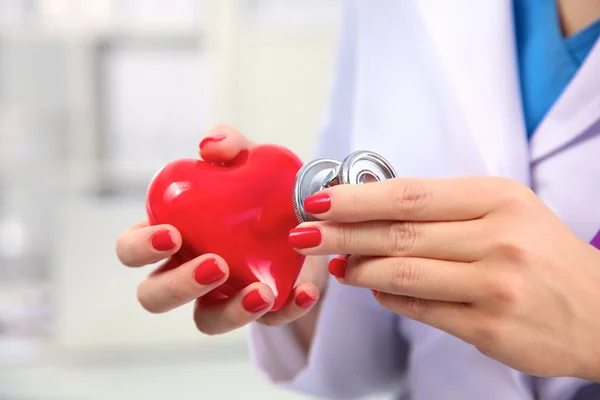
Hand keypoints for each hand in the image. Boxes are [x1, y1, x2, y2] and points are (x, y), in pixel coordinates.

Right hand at [116, 125, 327, 334]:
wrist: (311, 209)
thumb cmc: (260, 186)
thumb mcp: (249, 159)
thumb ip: (229, 145)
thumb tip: (210, 148)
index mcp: (172, 233)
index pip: (132, 250)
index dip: (141, 248)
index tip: (172, 235)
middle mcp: (187, 270)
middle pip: (155, 296)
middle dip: (178, 286)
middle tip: (215, 264)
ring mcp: (222, 295)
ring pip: (206, 321)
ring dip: (230, 312)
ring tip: (260, 291)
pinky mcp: (261, 309)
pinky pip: (267, 322)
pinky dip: (286, 309)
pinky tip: (304, 292)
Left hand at [289, 176, 599, 379]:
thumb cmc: (542, 253)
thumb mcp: (504, 210)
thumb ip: (443, 209)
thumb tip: (372, 214)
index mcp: (498, 198)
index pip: (410, 195)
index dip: (357, 199)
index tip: (318, 201)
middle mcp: (498, 239)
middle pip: (398, 234)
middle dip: (342, 234)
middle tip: (305, 234)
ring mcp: (494, 286)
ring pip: (402, 275)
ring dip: (360, 269)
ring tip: (338, 264)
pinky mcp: (489, 328)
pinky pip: (419, 309)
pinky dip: (388, 297)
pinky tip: (374, 288)